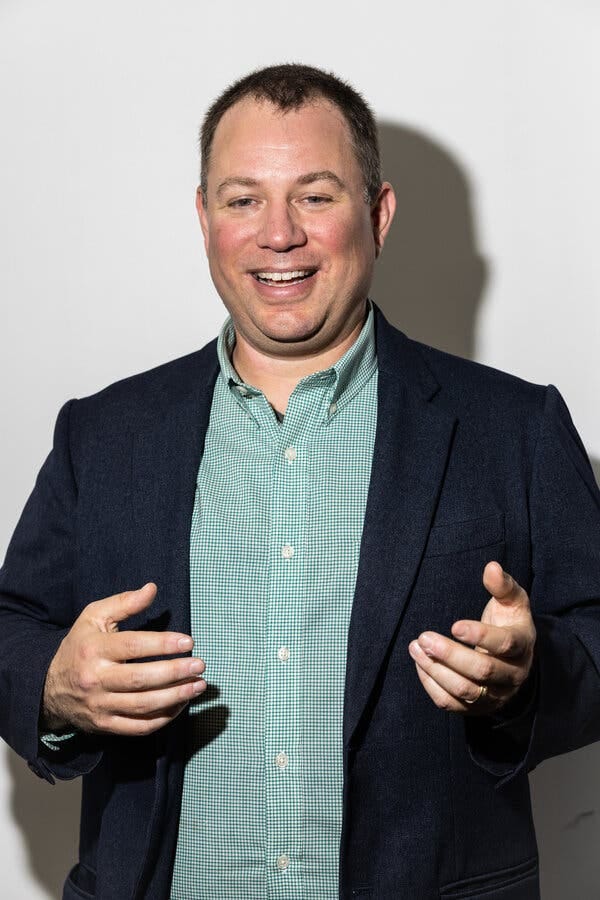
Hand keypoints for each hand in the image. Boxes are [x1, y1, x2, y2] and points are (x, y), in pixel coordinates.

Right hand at [42, 583, 205, 735]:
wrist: (50, 688)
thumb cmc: (80, 646)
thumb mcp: (94, 617)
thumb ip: (124, 602)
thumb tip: (152, 588)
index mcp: (94, 649)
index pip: (134, 646)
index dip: (163, 644)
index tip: (188, 642)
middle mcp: (96, 679)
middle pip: (140, 679)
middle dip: (175, 672)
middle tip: (200, 665)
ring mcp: (100, 705)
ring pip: (142, 706)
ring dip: (175, 697)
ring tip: (197, 686)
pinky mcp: (105, 725)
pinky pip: (138, 727)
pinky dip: (162, 719)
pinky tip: (180, 705)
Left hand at [408, 562, 535, 714]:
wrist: (514, 661)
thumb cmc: (509, 623)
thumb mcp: (512, 602)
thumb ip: (502, 585)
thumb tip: (492, 567)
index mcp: (522, 646)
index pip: (505, 645)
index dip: (480, 636)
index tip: (454, 625)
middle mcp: (512, 675)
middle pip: (482, 671)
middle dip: (450, 654)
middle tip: (424, 637)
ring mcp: (495, 695)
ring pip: (465, 690)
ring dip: (436, 670)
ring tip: (415, 647)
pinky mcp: (477, 708)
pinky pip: (452, 703)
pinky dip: (431, 685)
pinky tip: (420, 663)